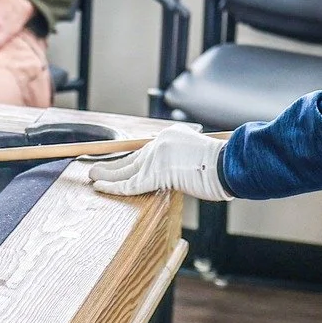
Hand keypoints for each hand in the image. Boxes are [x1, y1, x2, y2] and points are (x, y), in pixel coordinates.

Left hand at [89, 123, 233, 201]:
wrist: (229, 164)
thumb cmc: (223, 166)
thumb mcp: (203, 157)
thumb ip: (186, 163)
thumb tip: (182, 175)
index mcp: (172, 136)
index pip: (146, 150)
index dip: (131, 160)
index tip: (120, 164)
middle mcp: (161, 143)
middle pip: (133, 157)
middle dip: (114, 165)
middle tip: (97, 168)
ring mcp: (157, 157)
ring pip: (126, 169)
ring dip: (107, 174)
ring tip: (93, 176)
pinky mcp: (156, 174)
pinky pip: (129, 184)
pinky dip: (112, 186)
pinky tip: (100, 186)